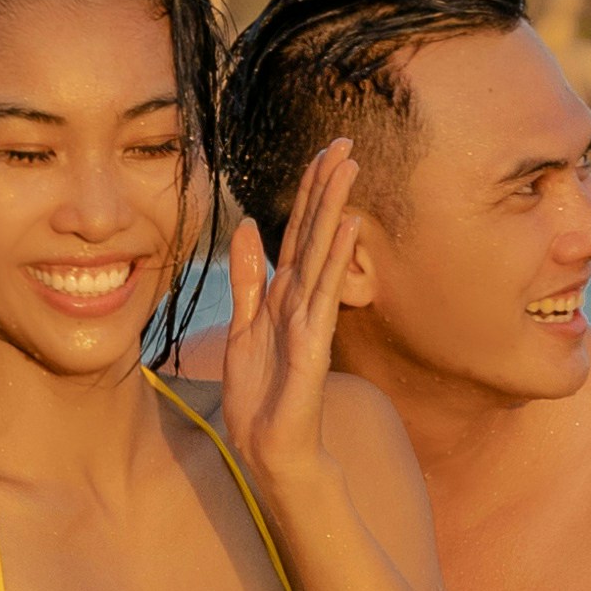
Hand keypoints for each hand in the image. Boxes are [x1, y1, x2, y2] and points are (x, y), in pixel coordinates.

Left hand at [218, 138, 366, 476]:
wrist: (270, 449)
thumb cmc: (262, 396)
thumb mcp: (242, 328)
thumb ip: (247, 279)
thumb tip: (249, 226)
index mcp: (284, 296)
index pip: (298, 233)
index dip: (308, 192)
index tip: (323, 151)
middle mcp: (302, 302)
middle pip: (314, 234)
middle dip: (327, 187)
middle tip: (344, 142)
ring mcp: (311, 322)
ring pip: (322, 254)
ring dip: (334, 209)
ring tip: (348, 168)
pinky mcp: (313, 348)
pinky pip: (324, 297)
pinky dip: (335, 261)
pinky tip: (346, 228)